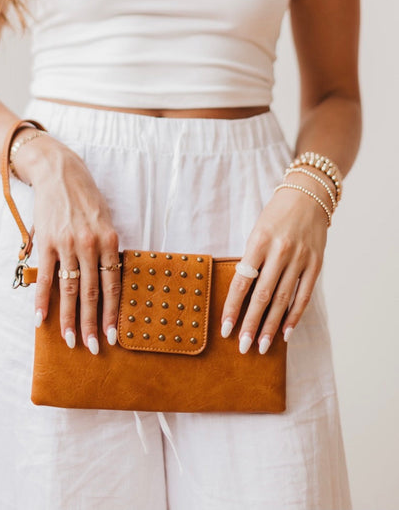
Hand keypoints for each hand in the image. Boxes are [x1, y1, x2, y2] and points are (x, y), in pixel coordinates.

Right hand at [14, 130, 120, 354]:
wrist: (60, 173)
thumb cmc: (86, 199)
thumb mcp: (105, 222)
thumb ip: (106, 251)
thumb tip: (106, 283)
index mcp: (109, 241)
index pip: (112, 285)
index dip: (111, 313)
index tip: (112, 336)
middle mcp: (89, 245)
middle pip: (92, 293)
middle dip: (92, 324)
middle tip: (92, 347)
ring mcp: (66, 244)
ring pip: (69, 290)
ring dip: (69, 318)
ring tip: (69, 340)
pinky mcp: (46, 242)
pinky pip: (44, 277)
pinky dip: (41, 300)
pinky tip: (40, 319)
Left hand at [220, 168, 332, 353]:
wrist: (309, 195)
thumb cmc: (275, 216)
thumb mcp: (256, 232)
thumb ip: (251, 261)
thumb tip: (242, 295)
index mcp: (259, 242)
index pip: (242, 282)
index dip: (232, 308)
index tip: (225, 329)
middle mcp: (280, 251)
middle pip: (263, 296)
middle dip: (251, 324)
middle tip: (242, 346)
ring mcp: (301, 259)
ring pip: (283, 300)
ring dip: (272, 326)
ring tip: (261, 346)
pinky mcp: (316, 264)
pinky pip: (304, 295)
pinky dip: (295, 316)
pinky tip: (286, 333)